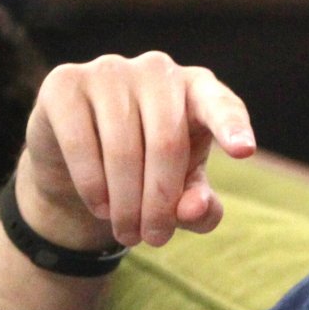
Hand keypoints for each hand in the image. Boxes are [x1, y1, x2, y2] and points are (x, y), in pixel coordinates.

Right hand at [17, 52, 254, 250]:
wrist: (77, 161)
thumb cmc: (146, 171)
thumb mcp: (181, 193)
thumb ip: (199, 205)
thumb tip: (193, 209)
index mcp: (198, 88)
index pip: (220, 104)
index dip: (231, 126)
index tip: (244, 151)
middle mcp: (157, 69)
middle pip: (167, 142)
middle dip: (161, 201)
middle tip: (155, 240)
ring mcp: (109, 70)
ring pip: (123, 148)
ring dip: (126, 204)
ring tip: (128, 233)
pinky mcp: (64, 83)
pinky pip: (82, 143)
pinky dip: (93, 186)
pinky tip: (101, 206)